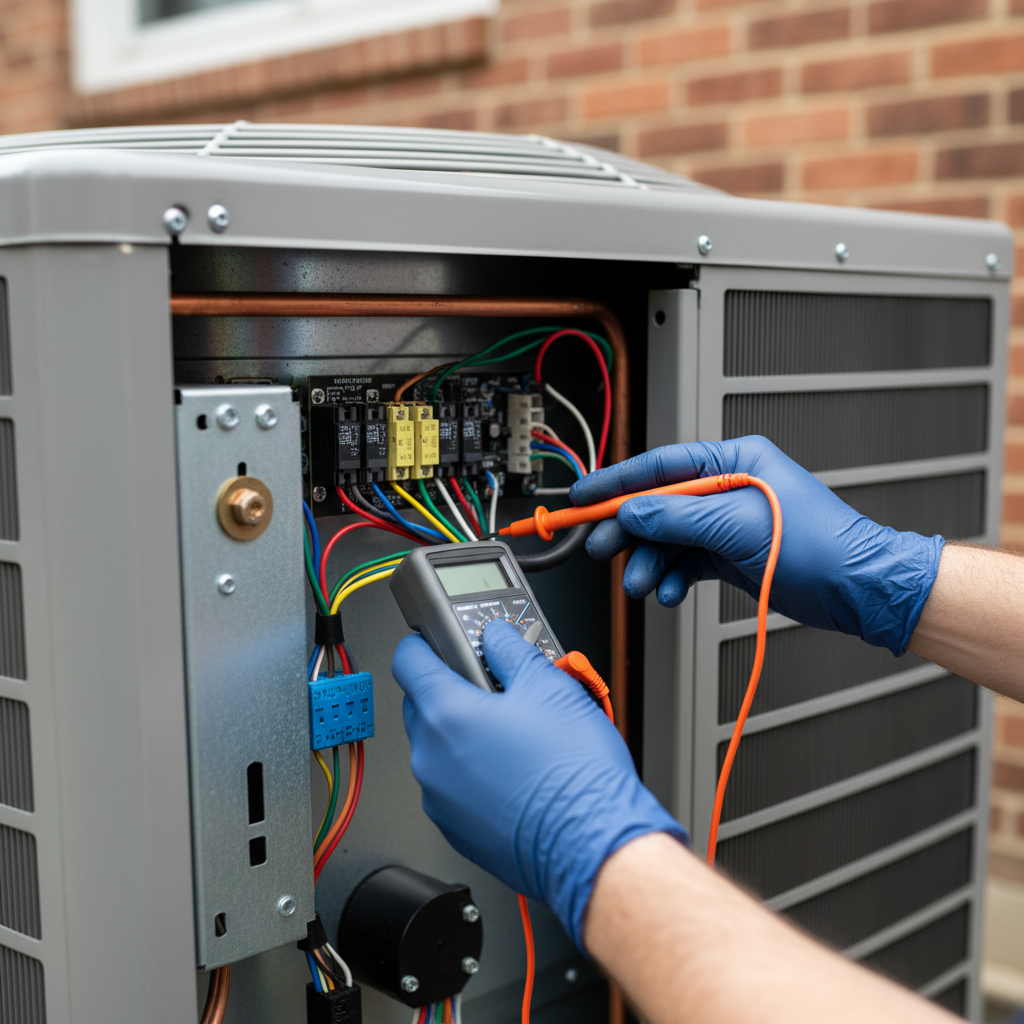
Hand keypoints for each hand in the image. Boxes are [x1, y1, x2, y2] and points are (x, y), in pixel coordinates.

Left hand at [391, 619, 686, 948]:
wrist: (593, 847)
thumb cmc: (574, 775)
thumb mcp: (550, 686)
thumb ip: (512, 652)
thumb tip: (499, 638)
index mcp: (446, 714)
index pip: (408, 660)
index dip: (422, 643)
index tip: (435, 640)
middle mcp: (431, 759)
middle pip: (421, 704)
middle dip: (451, 689)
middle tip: (495, 687)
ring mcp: (440, 799)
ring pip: (438, 748)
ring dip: (463, 734)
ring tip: (515, 733)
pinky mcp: (457, 830)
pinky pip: (452, 786)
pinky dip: (472, 773)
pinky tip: (514, 770)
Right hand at [569, 436, 942, 655]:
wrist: (857, 589)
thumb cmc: (820, 545)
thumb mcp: (736, 524)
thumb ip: (676, 516)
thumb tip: (632, 511)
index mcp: (733, 461)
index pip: (660, 466)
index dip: (616, 482)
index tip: (583, 496)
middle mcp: (726, 488)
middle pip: (658, 504)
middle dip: (629, 530)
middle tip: (602, 548)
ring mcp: (728, 523)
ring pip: (669, 538)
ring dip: (651, 562)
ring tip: (642, 584)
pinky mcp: (731, 554)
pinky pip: (687, 562)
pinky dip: (675, 578)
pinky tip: (671, 593)